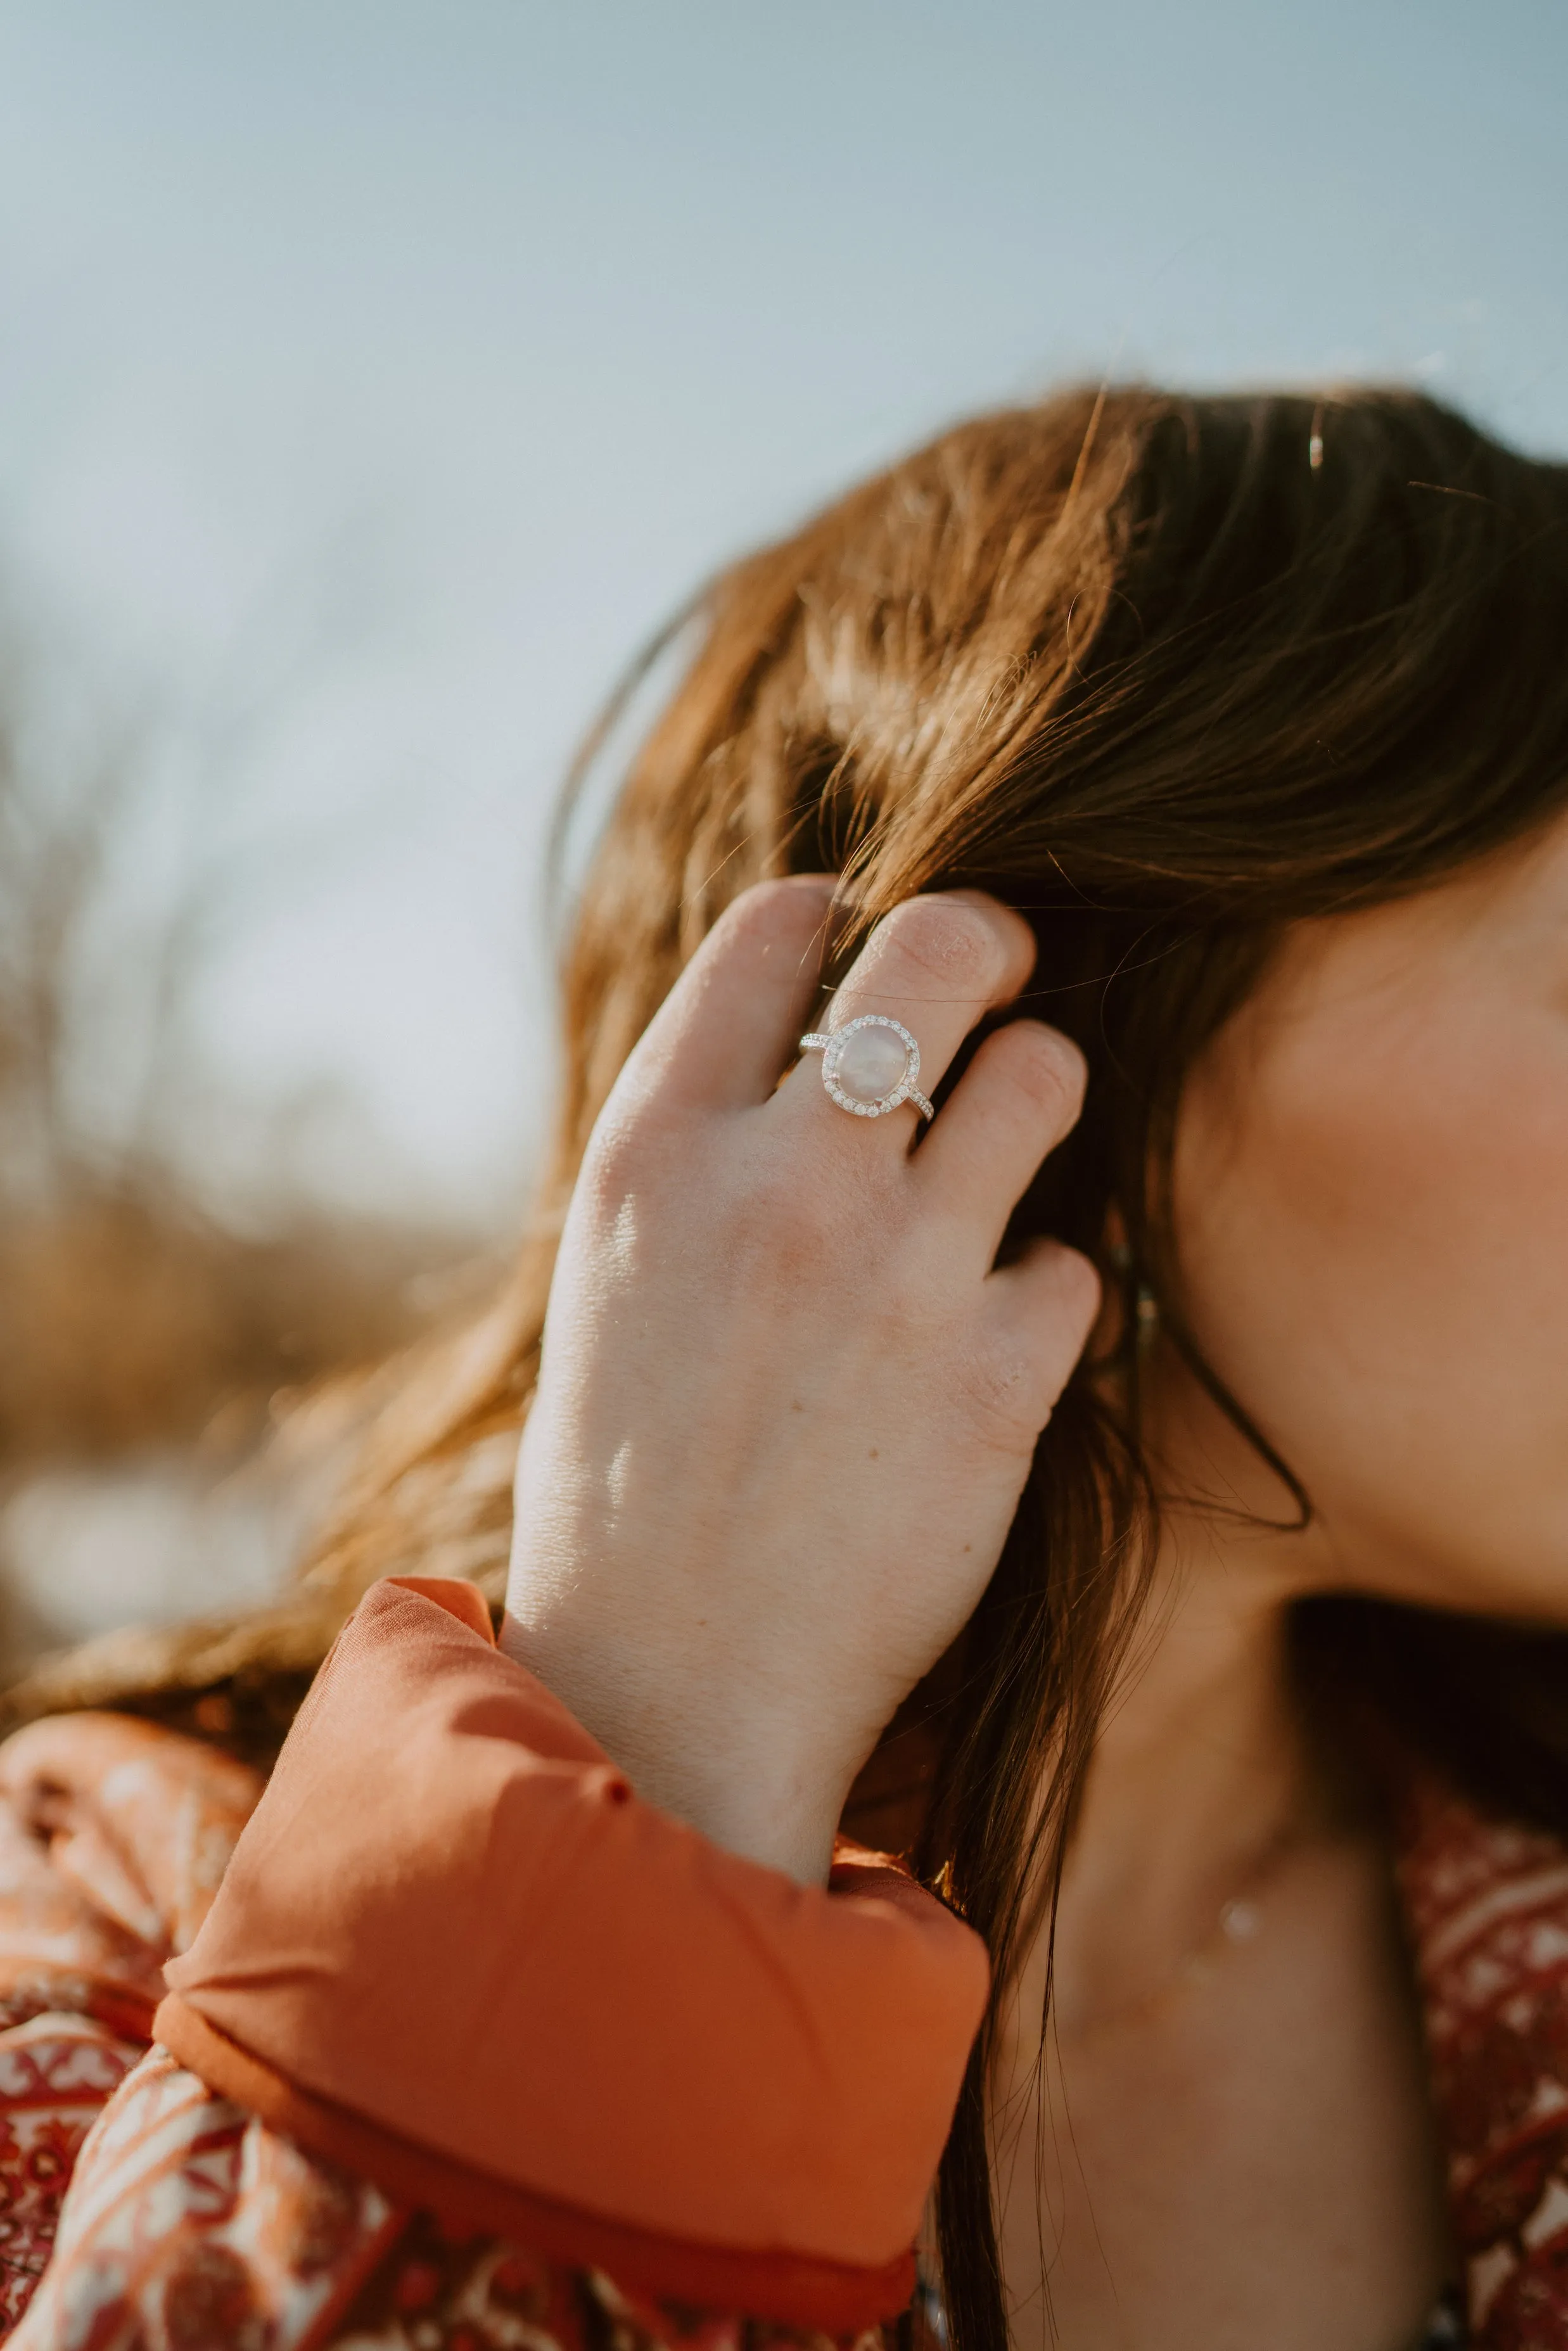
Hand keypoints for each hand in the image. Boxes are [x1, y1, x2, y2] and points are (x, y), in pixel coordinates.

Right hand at [504, 880, 1098, 1881]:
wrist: (669, 1684)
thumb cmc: (630, 1469)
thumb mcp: (614, 1265)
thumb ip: (706, 1135)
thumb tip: (821, 1017)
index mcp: (658, 1144)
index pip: (783, 925)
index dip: (842, 919)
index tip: (862, 958)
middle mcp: (780, 1181)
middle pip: (944, 945)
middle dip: (988, 943)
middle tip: (994, 987)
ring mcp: (897, 1275)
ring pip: (1046, 1072)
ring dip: (1038, 1098)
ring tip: (1005, 1158)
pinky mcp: (997, 1381)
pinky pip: (1079, 1258)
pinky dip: (1048, 1290)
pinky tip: (993, 1339)